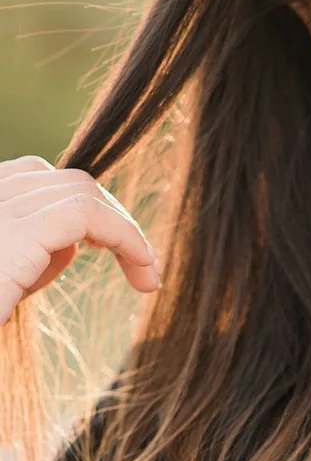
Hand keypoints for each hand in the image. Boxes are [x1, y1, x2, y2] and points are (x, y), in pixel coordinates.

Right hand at [0, 154, 160, 326]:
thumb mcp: (5, 283)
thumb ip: (30, 256)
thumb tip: (71, 244)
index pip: (32, 177)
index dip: (79, 206)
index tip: (107, 248)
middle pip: (62, 179)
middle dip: (109, 216)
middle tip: (140, 263)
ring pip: (80, 191)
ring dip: (124, 229)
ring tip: (146, 273)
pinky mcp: (15, 233)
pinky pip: (87, 215)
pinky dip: (125, 236)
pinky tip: (143, 270)